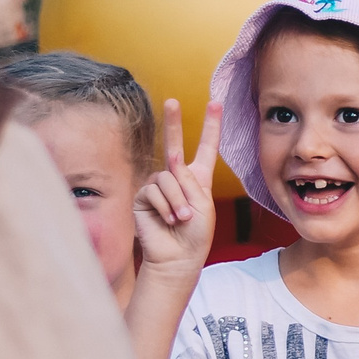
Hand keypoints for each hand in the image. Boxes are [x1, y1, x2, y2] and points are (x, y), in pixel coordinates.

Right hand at [133, 98, 218, 278]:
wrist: (178, 257)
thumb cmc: (196, 235)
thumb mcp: (203, 205)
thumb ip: (190, 181)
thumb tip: (170, 161)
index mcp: (198, 178)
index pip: (206, 148)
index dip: (211, 126)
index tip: (216, 103)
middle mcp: (177, 178)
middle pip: (174, 144)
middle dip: (173, 123)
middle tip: (172, 101)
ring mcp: (158, 185)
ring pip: (168, 178)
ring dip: (177, 201)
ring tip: (182, 219)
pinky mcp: (143, 195)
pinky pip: (154, 190)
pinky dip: (165, 206)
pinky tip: (168, 220)